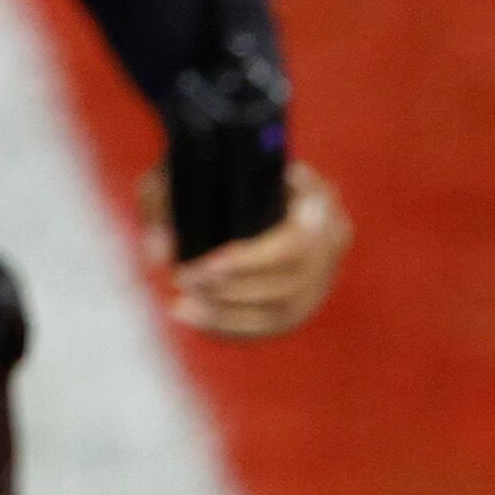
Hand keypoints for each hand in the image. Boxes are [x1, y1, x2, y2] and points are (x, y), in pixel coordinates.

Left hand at [134, 160, 352, 337]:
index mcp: (318, 198)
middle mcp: (332, 238)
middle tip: (182, 284)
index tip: (204, 268)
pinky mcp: (310, 296)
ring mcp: (326, 272)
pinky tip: (200, 322)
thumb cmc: (216, 168)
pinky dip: (236, 327)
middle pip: (289, 286)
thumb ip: (163, 203)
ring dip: (230, 316)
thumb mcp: (184, 168)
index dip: (249, 263)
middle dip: (231, 293)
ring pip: (285, 312)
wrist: (246, 174)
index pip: (293, 244)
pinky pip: (277, 325)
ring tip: (182, 308)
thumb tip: (161, 255)